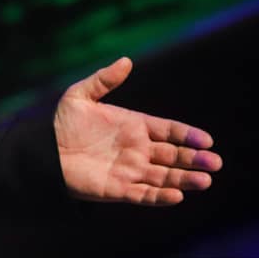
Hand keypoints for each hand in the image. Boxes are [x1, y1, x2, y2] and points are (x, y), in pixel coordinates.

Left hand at [54, 57, 222, 205]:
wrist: (44, 151)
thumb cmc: (62, 123)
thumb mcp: (80, 96)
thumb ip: (104, 80)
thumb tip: (127, 60)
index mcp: (134, 126)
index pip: (168, 130)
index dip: (187, 135)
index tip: (206, 140)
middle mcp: (138, 149)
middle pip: (174, 155)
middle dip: (194, 159)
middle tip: (214, 162)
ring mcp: (131, 170)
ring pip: (165, 176)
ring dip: (184, 179)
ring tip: (205, 181)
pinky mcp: (119, 189)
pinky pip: (144, 195)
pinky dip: (160, 197)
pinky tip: (176, 196)